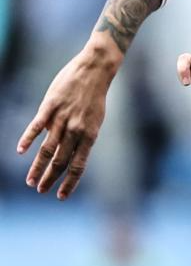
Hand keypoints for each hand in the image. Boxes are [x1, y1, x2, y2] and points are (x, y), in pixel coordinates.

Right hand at [18, 46, 117, 199]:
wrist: (95, 69)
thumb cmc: (94, 95)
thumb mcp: (94, 119)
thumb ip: (80, 136)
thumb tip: (64, 149)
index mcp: (89, 135)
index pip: (79, 166)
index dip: (69, 183)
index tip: (60, 197)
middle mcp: (76, 130)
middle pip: (60, 161)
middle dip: (49, 179)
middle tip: (40, 191)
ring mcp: (62, 118)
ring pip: (47, 149)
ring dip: (37, 167)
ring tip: (30, 181)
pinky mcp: (50, 106)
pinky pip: (36, 126)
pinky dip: (27, 139)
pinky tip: (20, 151)